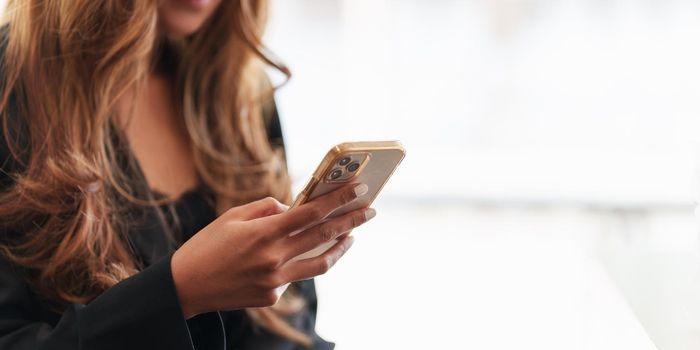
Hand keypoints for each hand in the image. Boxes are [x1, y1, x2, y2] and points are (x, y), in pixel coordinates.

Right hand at [171, 183, 375, 318]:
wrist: (185, 286)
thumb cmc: (207, 245)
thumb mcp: (233, 216)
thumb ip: (267, 209)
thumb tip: (293, 208)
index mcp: (265, 233)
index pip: (313, 212)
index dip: (340, 199)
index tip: (361, 189)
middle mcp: (275, 258)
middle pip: (324, 236)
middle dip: (352, 220)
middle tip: (370, 210)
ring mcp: (275, 281)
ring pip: (320, 263)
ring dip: (340, 247)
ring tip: (351, 236)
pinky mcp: (272, 296)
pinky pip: (295, 276)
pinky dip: (301, 262)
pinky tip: (301, 254)